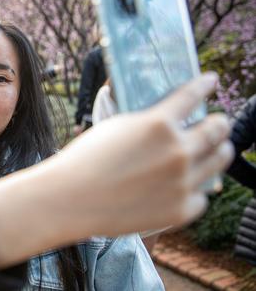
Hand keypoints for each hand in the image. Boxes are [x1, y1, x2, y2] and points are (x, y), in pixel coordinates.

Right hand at [59, 73, 232, 234]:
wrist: (71, 199)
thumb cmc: (85, 160)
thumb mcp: (116, 126)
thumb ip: (147, 122)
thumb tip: (168, 121)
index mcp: (158, 124)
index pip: (192, 96)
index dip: (204, 85)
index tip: (210, 81)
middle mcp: (177, 151)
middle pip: (217, 130)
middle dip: (219, 122)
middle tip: (217, 122)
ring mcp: (182, 182)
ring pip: (218, 161)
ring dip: (218, 151)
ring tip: (215, 150)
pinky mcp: (181, 210)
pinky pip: (201, 195)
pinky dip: (196, 188)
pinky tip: (189, 184)